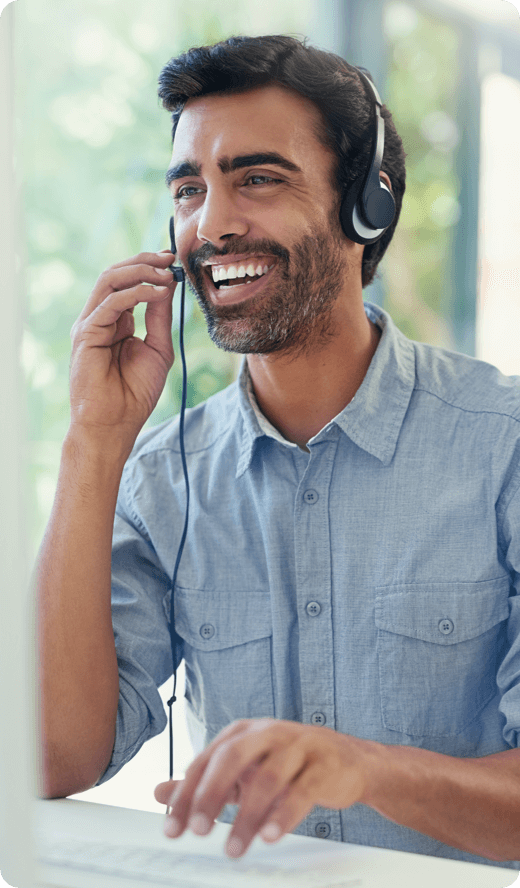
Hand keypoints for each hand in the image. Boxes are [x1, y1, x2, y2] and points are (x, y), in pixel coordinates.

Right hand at [69, 250, 177, 447]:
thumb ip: (160, 317)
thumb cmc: (135, 392)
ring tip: (164, 273)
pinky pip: (109, 303)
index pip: (128, 282)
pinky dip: (134, 293)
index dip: (150, 267)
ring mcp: (91, 324)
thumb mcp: (158, 348)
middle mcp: (100, 318)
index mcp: (116, 320)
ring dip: (139, 271)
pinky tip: (155, 292)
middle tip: (169, 258)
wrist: (116, 422)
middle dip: (144, 261)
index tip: (174, 261)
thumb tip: (168, 285)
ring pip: (109, 280)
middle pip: (116, 274)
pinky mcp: (86, 333)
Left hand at [155, 718, 371, 857]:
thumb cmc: (287, 765)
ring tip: (235, 848)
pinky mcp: (323, 765)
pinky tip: (271, 835)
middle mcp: (267, 733)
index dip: (186, 795)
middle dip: (211, 795)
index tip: (173, 829)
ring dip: (248, 816)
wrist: (347, 760)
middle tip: (199, 831)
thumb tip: (159, 792)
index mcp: (242, 733)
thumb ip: (203, 781)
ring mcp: (297, 745)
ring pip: (267, 777)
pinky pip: (301, 789)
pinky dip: (284, 814)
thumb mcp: (242, 770)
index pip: (206, 760)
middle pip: (232, 758)